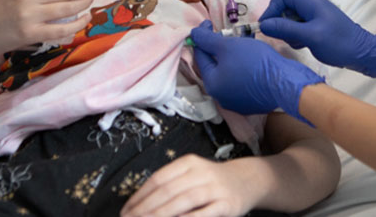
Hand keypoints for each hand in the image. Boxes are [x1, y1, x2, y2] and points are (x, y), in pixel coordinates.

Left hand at [121, 155, 254, 216]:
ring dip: (161, 214)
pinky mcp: (227, 204)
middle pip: (168, 190)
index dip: (139, 196)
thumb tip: (140, 204)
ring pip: (184, 200)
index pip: (158, 178)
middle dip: (145, 208)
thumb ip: (170, 185)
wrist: (249, 180)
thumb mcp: (192, 174)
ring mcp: (215, 188)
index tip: (126, 211)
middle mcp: (202, 172)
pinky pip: (204, 213)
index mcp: (189, 163)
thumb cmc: (213, 181)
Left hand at [190, 21, 323, 123]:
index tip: (209, 23)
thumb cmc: (254, 62)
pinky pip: (242, 81)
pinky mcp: (253, 102)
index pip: (200, 56)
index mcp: (212, 84)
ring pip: (229, 73)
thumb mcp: (228, 45)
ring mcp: (238, 102)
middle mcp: (221, 97)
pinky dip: (243, 68)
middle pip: (215, 66)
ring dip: (232, 57)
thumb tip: (193, 34)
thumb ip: (207, 39)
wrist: (285, 82)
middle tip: (229, 34)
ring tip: (243, 43)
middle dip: (219, 47)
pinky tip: (253, 58)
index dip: (202, 36)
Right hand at [258, 0, 375, 81]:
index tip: (269, 28)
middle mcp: (310, 4)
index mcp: (309, 1)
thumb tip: (263, 24)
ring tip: (301, 42)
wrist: (362, 54)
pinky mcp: (315, 25)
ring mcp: (313, 15)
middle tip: (288, 37)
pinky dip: (296, 36)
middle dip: (280, 23)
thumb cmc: (339, 43)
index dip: (271, 9)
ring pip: (288, 18)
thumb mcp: (311, 36)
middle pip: (282, 6)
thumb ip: (286, 29)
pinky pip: (297, 27)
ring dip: (288, 32)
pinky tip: (306, 44)